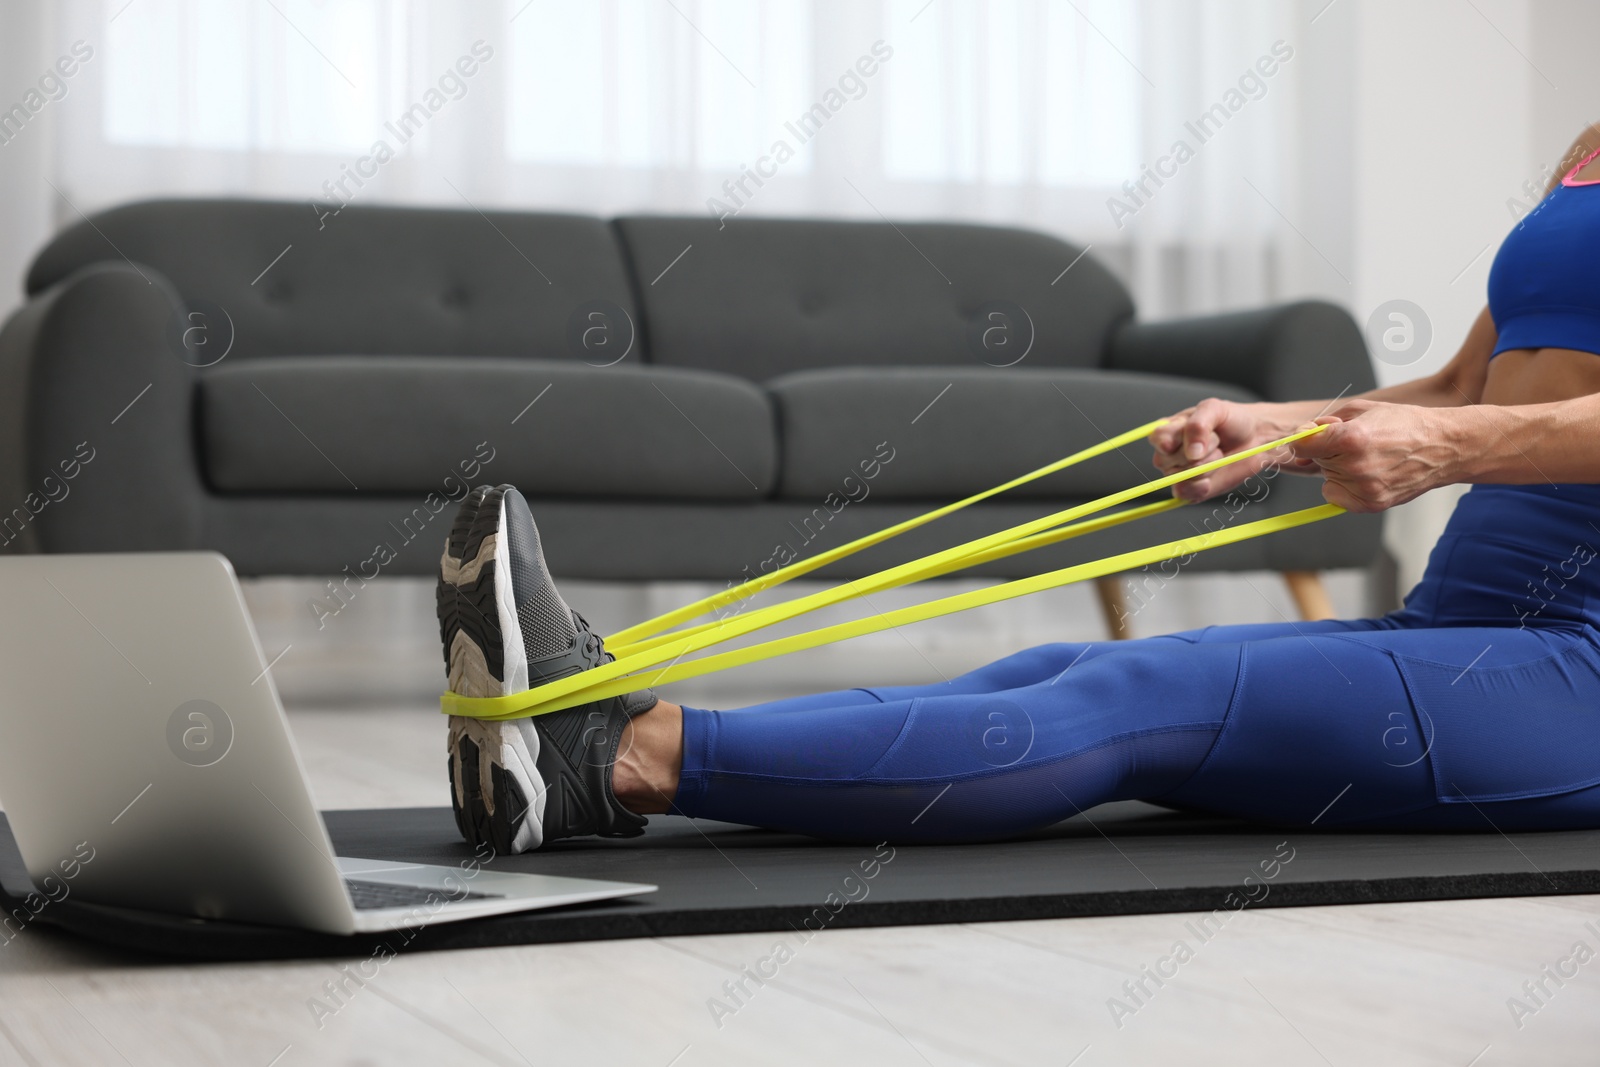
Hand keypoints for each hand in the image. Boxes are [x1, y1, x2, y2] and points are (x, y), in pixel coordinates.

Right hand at [1150, 398, 1317, 501]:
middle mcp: (1169, 454)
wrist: (1255, 439)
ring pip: (1179, 477)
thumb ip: (1198, 424)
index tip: (1198, 434)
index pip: (1157, 438)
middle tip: (1215, 441)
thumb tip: (1191, 452)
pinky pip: (1184, 494)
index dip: (1173, 440)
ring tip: (1218, 454)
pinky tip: (1212, 476)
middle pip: (1166, 460)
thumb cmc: (1232, 421)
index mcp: (1169, 431)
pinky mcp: (1191, 490)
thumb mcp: (1215, 409)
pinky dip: (1199, 487)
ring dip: (1205, 467)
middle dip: (1199, 451)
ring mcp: (1178, 473)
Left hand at [1289, 400, 1462, 511]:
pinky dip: (1345, 487)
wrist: (1444, 447)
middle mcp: (1355, 466)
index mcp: (1351, 437)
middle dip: (1330, 451)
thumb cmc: (1404, 423)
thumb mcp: (1362, 408)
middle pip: (1317, 461)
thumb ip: (1325, 423)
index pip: (1302, 446)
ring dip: (1339, 469)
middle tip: (1360, 443)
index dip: (1304, 440)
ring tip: (1370, 458)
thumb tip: (1300, 443)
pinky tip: (1368, 475)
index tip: (1312, 438)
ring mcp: (1364, 488)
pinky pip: (1336, 497)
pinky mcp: (1371, 504)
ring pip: (1327, 479)